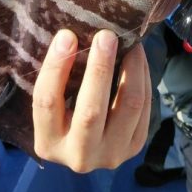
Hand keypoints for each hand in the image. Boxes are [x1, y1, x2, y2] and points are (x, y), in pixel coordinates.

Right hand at [32, 29, 150, 172]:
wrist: (87, 147)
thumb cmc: (62, 112)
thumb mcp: (51, 102)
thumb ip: (56, 77)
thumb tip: (70, 35)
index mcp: (48, 144)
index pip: (47, 103)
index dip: (56, 67)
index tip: (67, 36)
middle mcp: (79, 156)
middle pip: (91, 110)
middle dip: (100, 68)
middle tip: (106, 35)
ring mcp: (110, 155)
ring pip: (128, 106)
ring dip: (131, 68)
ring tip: (129, 42)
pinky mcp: (134, 146)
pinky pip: (144, 106)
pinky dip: (141, 76)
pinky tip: (137, 57)